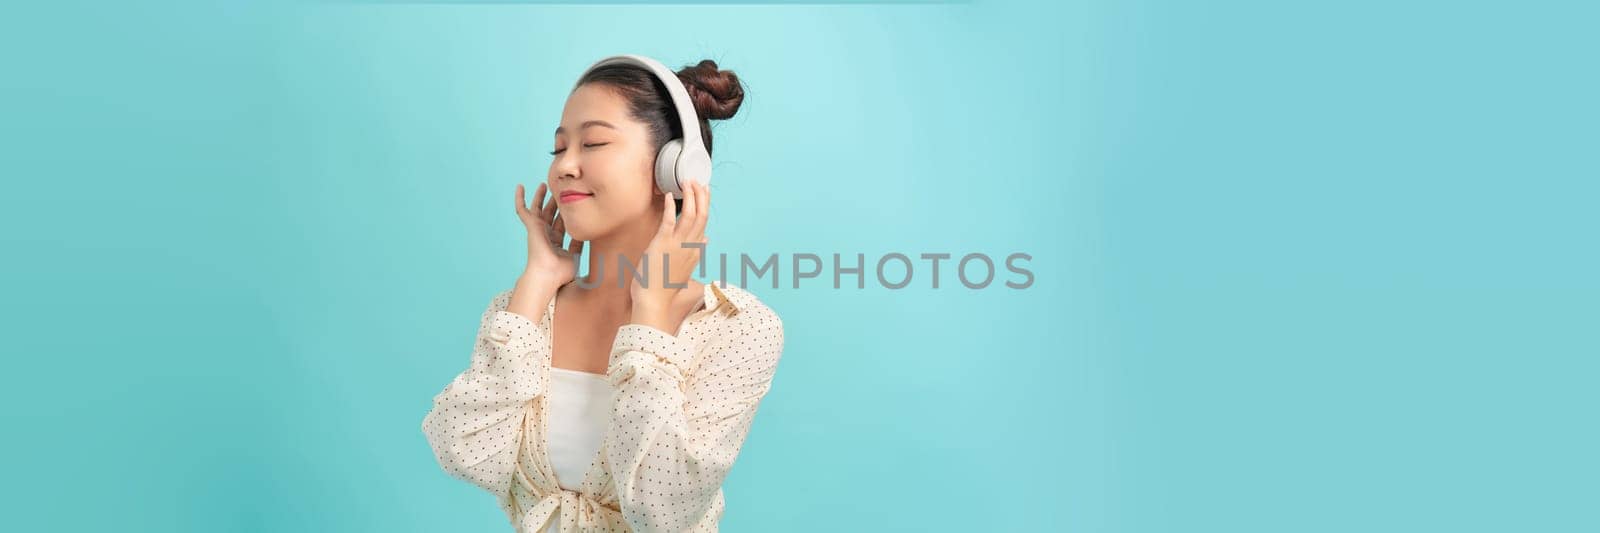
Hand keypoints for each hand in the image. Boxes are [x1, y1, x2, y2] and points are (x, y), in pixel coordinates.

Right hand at [516, 183, 584, 289]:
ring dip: (541, 197)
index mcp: (555, 243)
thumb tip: (588, 234)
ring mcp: (537, 230)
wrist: (548, 274)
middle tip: (560, 190)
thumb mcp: (575, 256)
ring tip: (545, 185)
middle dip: (555, 203)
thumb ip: (579, 245)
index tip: (572, 206)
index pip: (561, 226)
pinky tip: (520, 187)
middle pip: (551, 215)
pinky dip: (520, 198)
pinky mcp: (531, 225)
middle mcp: (545, 235)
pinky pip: (522, 209)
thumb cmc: (561, 272)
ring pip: (538, 209)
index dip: (566, 216)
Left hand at [630, 181, 708, 327]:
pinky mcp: (663, 244)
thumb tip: (706, 239)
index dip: (705, 206)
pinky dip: (670, 207)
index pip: (704, 224)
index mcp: (695, 252)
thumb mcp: (685, 267)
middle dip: (702, 197)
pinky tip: (669, 195)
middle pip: (702, 216)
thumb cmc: (664, 287)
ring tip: (687, 182)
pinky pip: (669, 221)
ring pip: (690, 216)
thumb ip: (696, 251)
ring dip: (690, 197)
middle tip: (700, 181)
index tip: (705, 193)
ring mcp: (677, 245)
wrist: (654, 301)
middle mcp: (690, 246)